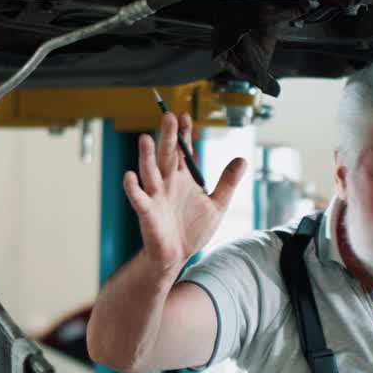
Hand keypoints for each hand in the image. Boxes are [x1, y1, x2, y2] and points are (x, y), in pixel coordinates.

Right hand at [122, 112, 245, 271]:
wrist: (177, 257)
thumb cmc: (193, 230)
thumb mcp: (217, 205)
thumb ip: (228, 182)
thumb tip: (242, 159)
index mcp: (183, 179)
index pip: (183, 151)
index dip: (184, 134)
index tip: (185, 116)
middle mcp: (167, 183)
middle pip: (167, 155)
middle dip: (168, 137)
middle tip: (168, 116)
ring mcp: (156, 196)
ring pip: (150, 172)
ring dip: (146, 156)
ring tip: (145, 139)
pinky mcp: (147, 212)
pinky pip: (138, 198)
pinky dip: (133, 188)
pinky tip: (130, 176)